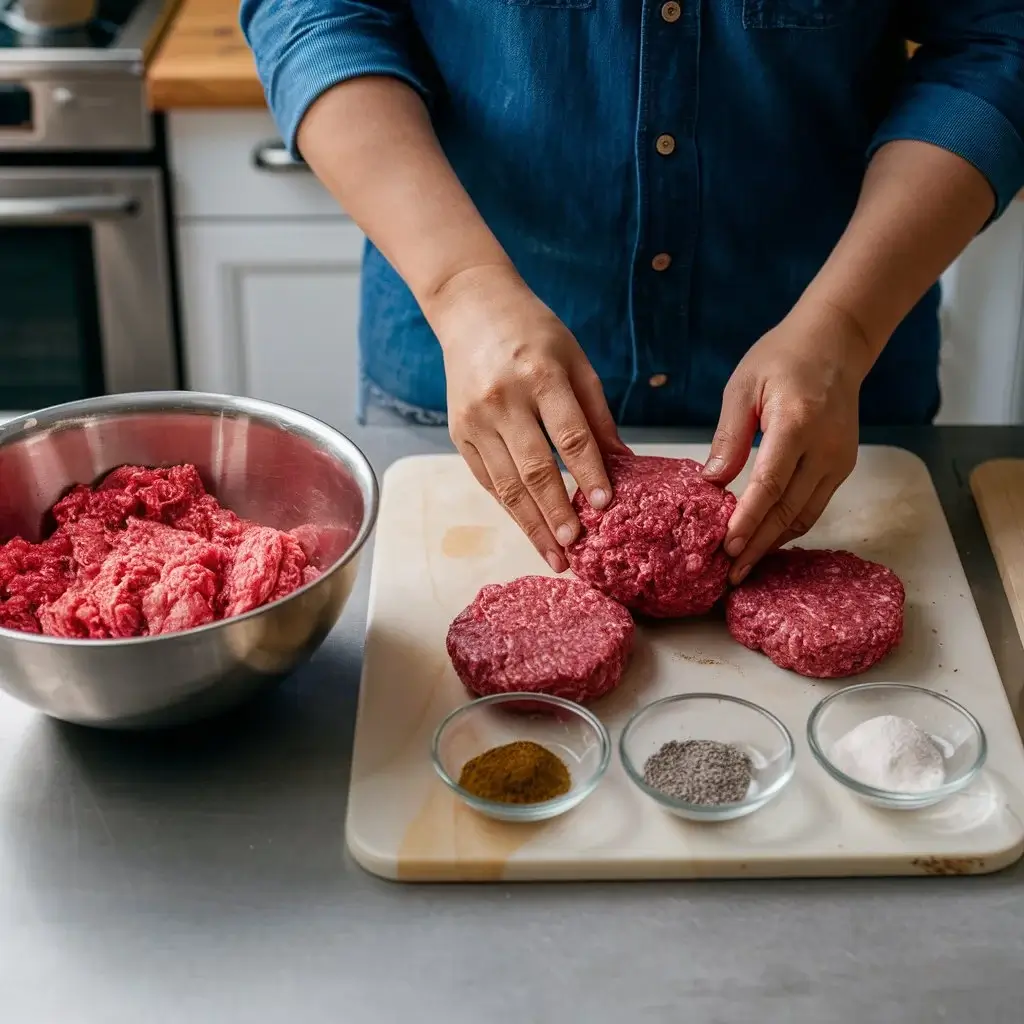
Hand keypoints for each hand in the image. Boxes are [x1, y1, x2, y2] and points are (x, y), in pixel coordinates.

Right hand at [427, 264, 628, 571]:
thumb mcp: (576, 361)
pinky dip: (510, 508)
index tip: (605, 507)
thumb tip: (623, 464)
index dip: (589, 474)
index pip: (569, 436)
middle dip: (557, 514)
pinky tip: (530, 530)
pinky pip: (487, 480)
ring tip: (555, 557)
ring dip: (532, 525)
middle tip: (577, 551)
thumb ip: (597, 414)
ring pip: (507, 485)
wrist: (472, 310)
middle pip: (534, 469)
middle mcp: (502, 401)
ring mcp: (474, 420)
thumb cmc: (534, 333)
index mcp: (540, 376)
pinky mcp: (457, 433)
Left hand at [703, 303, 871, 584]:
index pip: (771, 484)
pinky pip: (813, 506)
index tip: (728, 549)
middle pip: (789, 511)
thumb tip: (712, 481)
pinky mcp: (842, 466)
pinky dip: (789, 527)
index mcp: (797, 423)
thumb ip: (729, 435)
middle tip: (730, 575)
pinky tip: (765, 540)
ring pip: (805, 516)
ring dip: (773, 543)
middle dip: (757, 546)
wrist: (835, 343)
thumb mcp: (743, 385)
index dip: (748, 520)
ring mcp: (838, 460)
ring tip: (743, 566)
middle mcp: (825, 448)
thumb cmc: (783, 357)